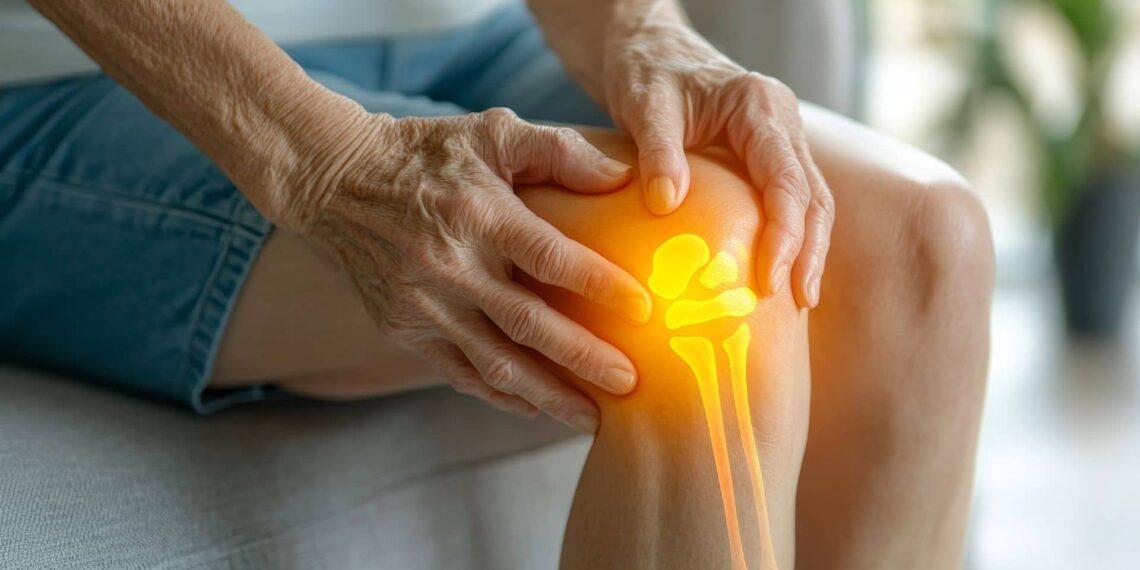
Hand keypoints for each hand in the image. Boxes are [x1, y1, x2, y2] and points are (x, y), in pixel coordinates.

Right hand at [274, 106, 651, 432]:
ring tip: (594, 417)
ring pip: (497, 363)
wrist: (336, 182)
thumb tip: (621, 177)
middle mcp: (451, 265)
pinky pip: (461, 373)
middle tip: (632, 383)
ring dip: (550, 395)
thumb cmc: (427, 154)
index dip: (598, 285)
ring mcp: (424, 304)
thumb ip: (557, 151)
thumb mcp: (492, 133)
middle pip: (529, 325)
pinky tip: (539, 408)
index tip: (644, 311)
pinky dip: (502, 396)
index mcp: (479, 215)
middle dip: (584, 359)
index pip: (549, 257)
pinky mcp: (405, 329)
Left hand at [603, 21, 834, 307]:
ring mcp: (779, 139)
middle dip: (810, 251)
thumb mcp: (645, 104)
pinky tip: (778, 273)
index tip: (768, 280)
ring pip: (810, 200)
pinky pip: (788, 199)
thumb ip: (657, 151)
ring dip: (808, 249)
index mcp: (760, 106)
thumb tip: (665, 204)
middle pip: (813, 194)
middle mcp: (781, 122)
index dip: (784, 234)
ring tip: (798, 299)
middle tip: (799, 301)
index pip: (786, 180)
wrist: (648, 48)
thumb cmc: (646, 70)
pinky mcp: (766, 156)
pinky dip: (789, 236)